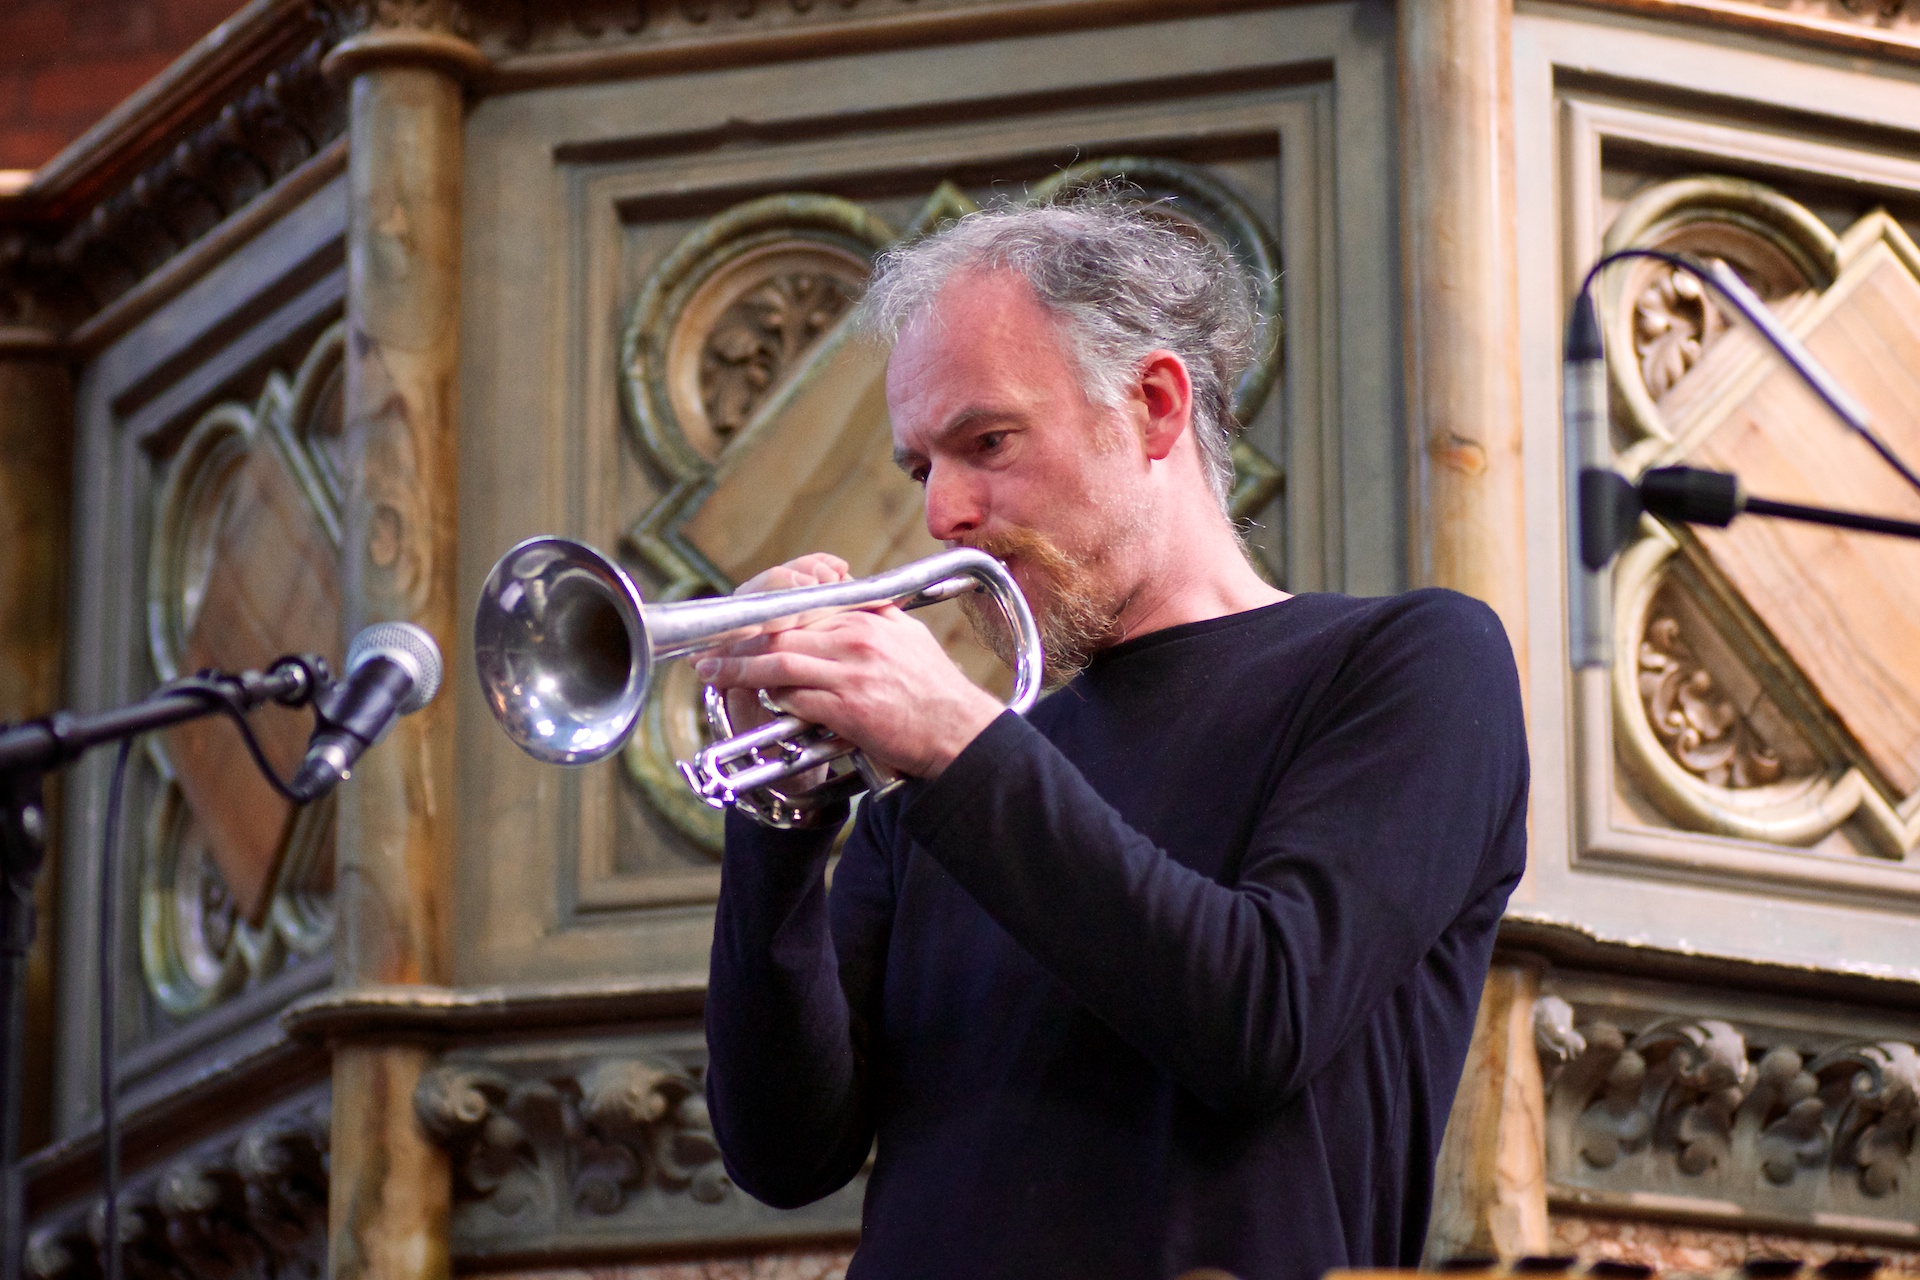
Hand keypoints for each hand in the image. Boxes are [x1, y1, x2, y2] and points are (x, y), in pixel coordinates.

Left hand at [695, 602, 1003, 780]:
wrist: (957, 731)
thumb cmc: (936, 689)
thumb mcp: (910, 637)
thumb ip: (876, 616)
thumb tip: (849, 601)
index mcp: (867, 621)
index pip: (802, 608)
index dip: (763, 616)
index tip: (740, 623)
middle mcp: (855, 641)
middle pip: (781, 632)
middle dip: (740, 640)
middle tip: (711, 648)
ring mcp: (850, 674)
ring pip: (779, 663)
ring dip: (739, 668)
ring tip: (714, 672)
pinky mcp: (847, 709)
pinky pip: (796, 698)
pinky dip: (772, 698)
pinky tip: (755, 700)